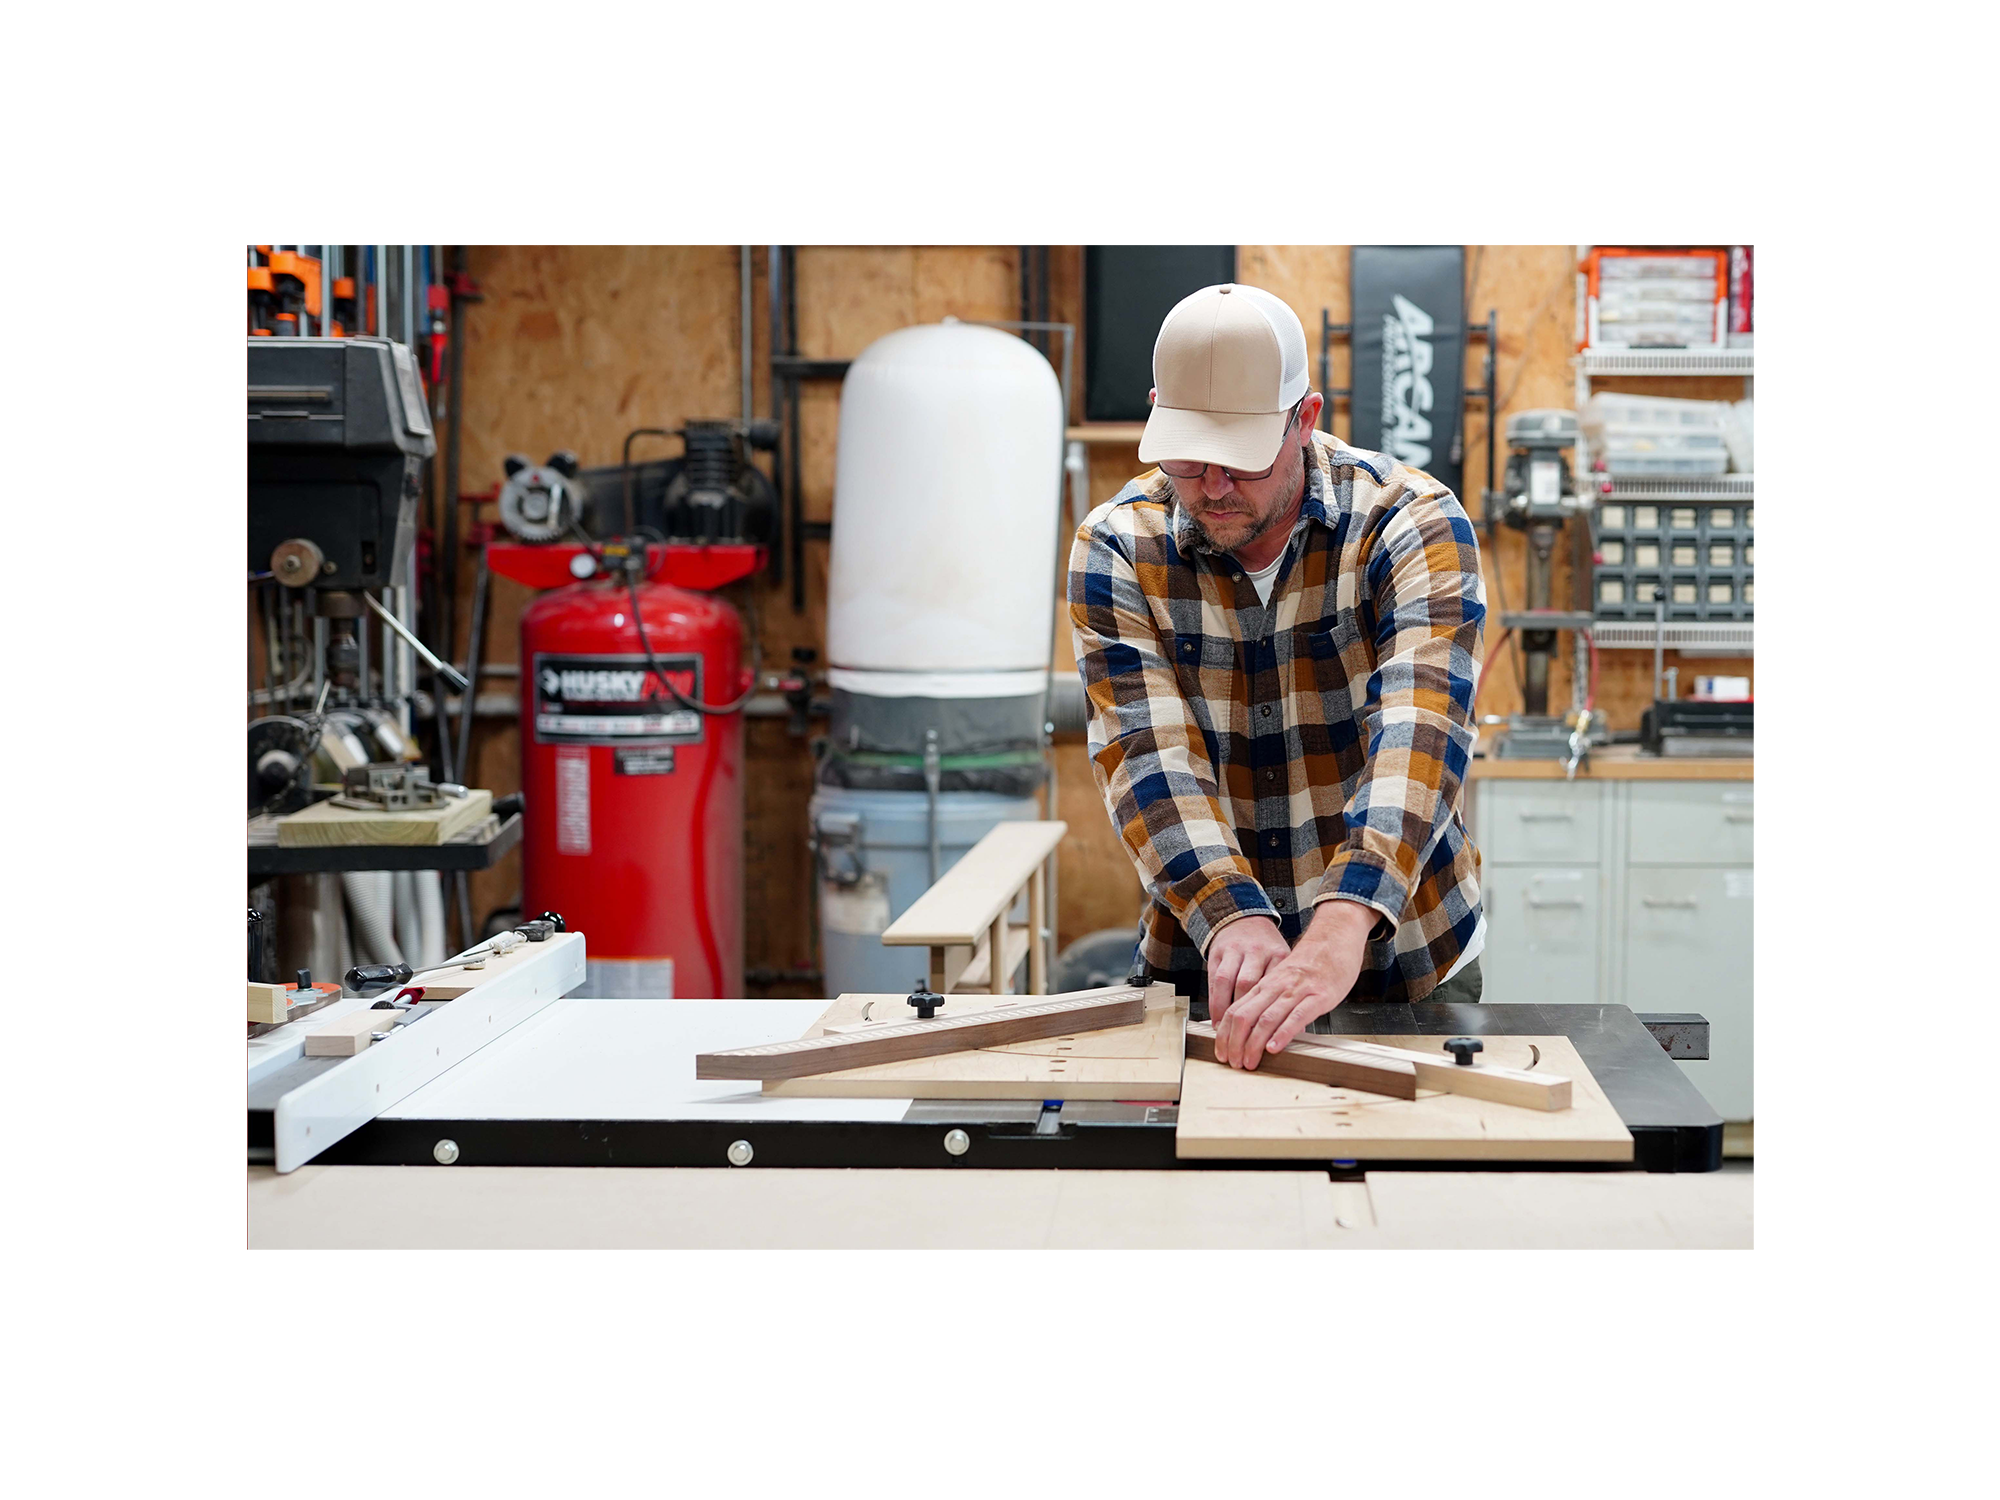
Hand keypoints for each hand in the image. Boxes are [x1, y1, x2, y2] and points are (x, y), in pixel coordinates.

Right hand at [1203, 917, 1290, 1029]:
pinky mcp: (1218, 953)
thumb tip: (1298, 1028)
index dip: (1271, 1014)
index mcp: (1277, 954)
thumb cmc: (1268, 948)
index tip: (1269, 1040)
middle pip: (1247, 984)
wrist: (1246, 920)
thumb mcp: (1284, 963)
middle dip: (1244, 1017)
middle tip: (1245, 1041)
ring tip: (1225, 1035)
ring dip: (1225, 1011)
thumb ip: (1288, 992)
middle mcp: (1255, 951)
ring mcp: (1234, 950)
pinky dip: (1214, 1002)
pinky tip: (1217, 1019)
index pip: (1275, 985)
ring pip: (1227, 982)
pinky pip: (1214, 980)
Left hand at [1211, 901, 1374, 1068]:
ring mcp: (1296, 991)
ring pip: (1266, 1019)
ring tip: (1249, 1062)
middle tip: (1233, 1063)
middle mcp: (1276, 988)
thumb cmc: (1311, 964)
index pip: (1235, 1011)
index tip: (1222, 1052)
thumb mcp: (1282, 980)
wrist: (1335, 938)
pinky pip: (1296, 1016)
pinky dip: (1282, 1033)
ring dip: (1253, 1044)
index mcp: (1265, 985)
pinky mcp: (1318, 996)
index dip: (1224, 1035)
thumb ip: (1269, 1001)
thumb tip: (1254, 1028)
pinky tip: (1274, 1047)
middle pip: (1245, 1017)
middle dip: (1234, 1043)